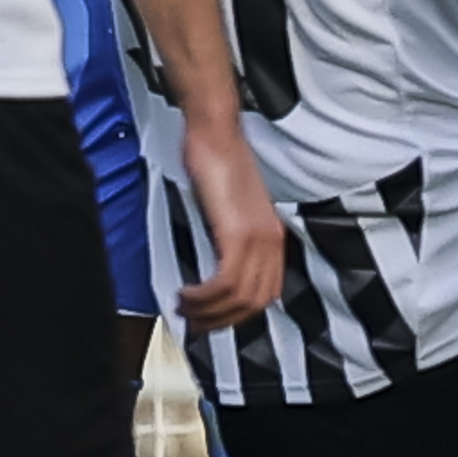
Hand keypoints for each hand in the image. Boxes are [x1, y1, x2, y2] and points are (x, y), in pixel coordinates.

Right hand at [167, 108, 289, 335]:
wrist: (215, 133)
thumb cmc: (217, 161)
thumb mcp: (230, 208)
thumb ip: (230, 237)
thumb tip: (214, 265)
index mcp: (272, 236)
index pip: (266, 293)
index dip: (239, 314)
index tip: (214, 320)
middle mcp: (271, 240)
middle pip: (255, 303)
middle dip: (223, 321)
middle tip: (196, 324)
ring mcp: (256, 237)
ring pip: (239, 298)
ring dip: (208, 311)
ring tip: (185, 310)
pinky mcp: (236, 233)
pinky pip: (224, 282)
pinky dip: (203, 296)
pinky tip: (186, 293)